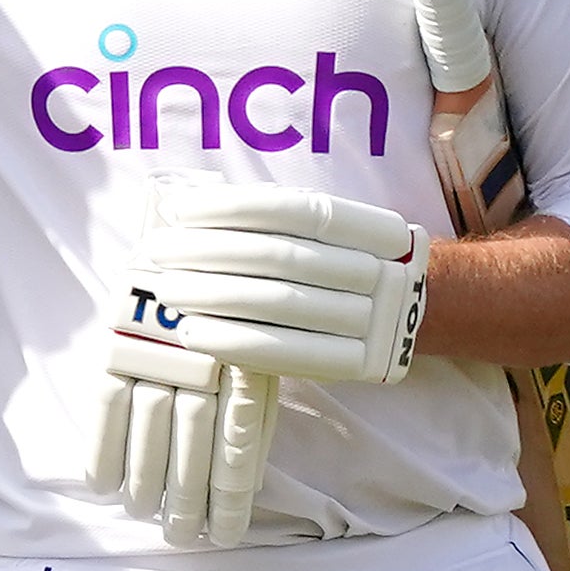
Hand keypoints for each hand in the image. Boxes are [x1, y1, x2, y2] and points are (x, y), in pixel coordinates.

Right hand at [90, 282, 278, 546]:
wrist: (188, 236)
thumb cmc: (229, 307)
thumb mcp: (256, 351)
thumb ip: (252, 409)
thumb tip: (244, 480)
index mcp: (243, 368)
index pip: (235, 450)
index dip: (230, 499)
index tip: (227, 536)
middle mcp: (199, 363)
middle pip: (190, 450)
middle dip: (187, 503)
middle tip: (183, 539)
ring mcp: (152, 352)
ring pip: (149, 434)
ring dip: (145, 485)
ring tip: (144, 517)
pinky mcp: (115, 343)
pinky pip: (105, 406)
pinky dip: (103, 450)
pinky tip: (104, 487)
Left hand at [136, 184, 429, 385]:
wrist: (409, 312)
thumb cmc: (341, 260)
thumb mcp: (327, 229)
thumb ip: (274, 219)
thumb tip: (191, 212)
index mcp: (372, 226)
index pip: (293, 210)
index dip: (232, 208)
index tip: (179, 211)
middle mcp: (377, 269)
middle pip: (279, 257)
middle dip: (210, 253)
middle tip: (160, 252)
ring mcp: (370, 319)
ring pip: (280, 305)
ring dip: (212, 297)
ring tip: (168, 290)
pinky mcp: (353, 362)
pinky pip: (285, 353)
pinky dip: (233, 341)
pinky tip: (193, 332)